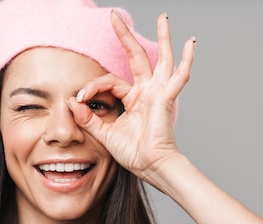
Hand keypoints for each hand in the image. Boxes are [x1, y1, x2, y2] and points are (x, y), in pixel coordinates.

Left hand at [66, 10, 194, 184]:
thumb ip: (88, 118)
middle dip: (125, 36)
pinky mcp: (166, 97)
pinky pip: (179, 76)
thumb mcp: (104, 134)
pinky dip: (187, 60)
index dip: (93, 86)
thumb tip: (72, 101)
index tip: (79, 97)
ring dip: (163, 38)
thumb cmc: (134, 154)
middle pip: (136, 57)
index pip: (110, 82)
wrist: (151, 167)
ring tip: (163, 18)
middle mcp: (147, 92)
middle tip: (115, 16)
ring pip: (161, 59)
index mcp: (133, 100)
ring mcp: (158, 93)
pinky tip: (191, 43)